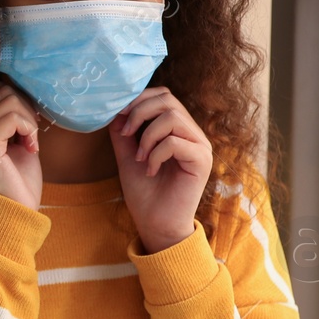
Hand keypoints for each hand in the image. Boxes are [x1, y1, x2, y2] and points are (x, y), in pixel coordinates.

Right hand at [0, 81, 43, 210]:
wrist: (16, 209)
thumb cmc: (19, 177)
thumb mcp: (17, 138)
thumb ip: (14, 115)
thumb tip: (23, 91)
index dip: (21, 102)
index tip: (29, 128)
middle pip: (5, 90)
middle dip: (27, 110)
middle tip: (31, 136)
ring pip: (10, 100)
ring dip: (29, 121)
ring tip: (30, 142)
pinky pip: (12, 117)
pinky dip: (28, 129)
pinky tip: (30, 148)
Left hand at [108, 86, 211, 251]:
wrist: (155, 223)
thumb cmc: (144, 191)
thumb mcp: (128, 154)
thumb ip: (124, 131)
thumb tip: (116, 107)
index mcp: (177, 129)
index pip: (163, 95)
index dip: (139, 99)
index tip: (119, 116)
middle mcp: (192, 133)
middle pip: (168, 100)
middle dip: (139, 112)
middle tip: (126, 135)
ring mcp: (200, 146)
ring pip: (172, 117)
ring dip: (147, 136)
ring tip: (140, 158)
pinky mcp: (202, 161)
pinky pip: (176, 142)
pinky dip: (156, 153)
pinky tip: (150, 170)